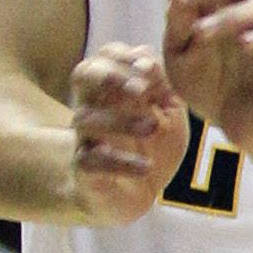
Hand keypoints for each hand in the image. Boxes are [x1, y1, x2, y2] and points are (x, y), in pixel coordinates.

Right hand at [67, 42, 190, 223]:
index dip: (122, 57)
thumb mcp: (169, 115)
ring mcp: (85, 138)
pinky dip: (118, 162)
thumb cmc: (152, 147)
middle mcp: (93, 107)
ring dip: (119, 120)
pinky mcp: (85, 171)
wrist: (135, 195)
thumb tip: (151, 60)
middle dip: (109, 75)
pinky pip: (90, 162)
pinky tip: (145, 166)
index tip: (148, 67)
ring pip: (85, 118)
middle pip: (82, 75)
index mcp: (114, 90)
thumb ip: (165, 88)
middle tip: (139, 89)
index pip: (105, 57)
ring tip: (152, 127)